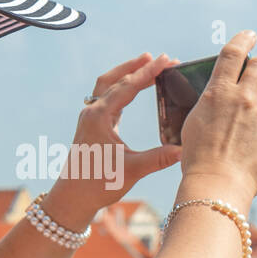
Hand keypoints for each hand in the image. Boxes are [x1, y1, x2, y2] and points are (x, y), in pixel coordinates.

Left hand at [45, 52, 182, 223]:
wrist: (72, 199)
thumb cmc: (97, 185)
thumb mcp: (131, 170)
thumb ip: (158, 158)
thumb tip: (184, 149)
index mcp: (100, 117)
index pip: (128, 86)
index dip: (148, 71)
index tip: (166, 59)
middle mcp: (92, 113)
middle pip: (115, 78)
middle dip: (137, 66)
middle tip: (160, 58)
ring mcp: (91, 118)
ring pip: (108, 85)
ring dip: (127, 73)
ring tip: (147, 64)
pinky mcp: (93, 126)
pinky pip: (108, 97)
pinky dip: (122, 88)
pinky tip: (134, 89)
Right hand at [179, 32, 256, 204]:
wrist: (216, 186)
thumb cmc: (198, 158)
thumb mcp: (195, 123)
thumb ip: (212, 106)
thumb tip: (222, 101)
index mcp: (218, 93)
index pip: (233, 55)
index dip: (243, 41)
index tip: (250, 36)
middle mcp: (244, 99)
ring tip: (245, 147)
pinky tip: (253, 159)